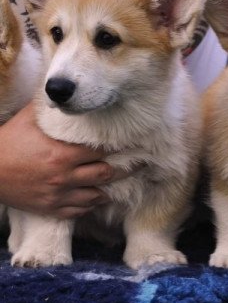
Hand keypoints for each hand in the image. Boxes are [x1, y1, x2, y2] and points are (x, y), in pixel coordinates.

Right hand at [0, 103, 122, 218]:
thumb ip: (50, 108)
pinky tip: (96, 197)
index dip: (120, 149)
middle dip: (126, 169)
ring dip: (109, 189)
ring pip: (96, 196)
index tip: (134, 145)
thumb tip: (63, 91)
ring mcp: (58, 195)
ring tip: (122, 182)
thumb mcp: (29, 119)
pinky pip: (79, 211)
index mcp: (63, 153)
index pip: (102, 151)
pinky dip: (90, 204)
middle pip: (106, 174)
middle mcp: (65, 176)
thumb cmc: (7, 142)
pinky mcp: (50, 208)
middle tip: (140, 164)